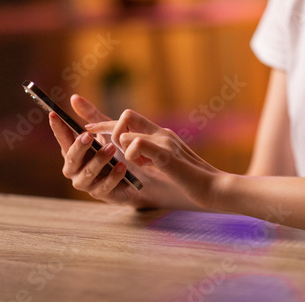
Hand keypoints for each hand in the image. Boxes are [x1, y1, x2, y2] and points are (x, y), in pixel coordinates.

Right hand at [49, 95, 155, 206]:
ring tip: (112, 148)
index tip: (54, 114)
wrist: (140, 176)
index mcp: (74, 152)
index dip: (58, 128)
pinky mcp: (102, 194)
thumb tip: (74, 97)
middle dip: (79, 147)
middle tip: (88, 135)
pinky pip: (105, 186)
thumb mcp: (106, 131)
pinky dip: (113, 176)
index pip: (62, 139)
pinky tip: (122, 166)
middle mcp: (75, 169)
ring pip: (88, 173)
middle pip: (71, 158)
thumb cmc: (118, 152)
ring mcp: (87, 184)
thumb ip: (91, 116)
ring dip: (99, 160)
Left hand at [85, 109, 223, 208]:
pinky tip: (144, 166)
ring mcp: (164, 141)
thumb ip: (150, 156)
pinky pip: (137, 143)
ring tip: (139, 164)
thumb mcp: (166, 164)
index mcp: (160, 135)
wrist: (215, 188)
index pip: (128, 118)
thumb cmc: (191, 182)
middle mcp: (161, 133)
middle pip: (125, 116)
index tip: (88, 125)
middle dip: (107, 128)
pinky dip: (133, 154)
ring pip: (126, 132)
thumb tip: (132, 155)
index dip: (105, 120)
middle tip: (104, 143)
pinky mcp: (166, 153)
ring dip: (123, 149)